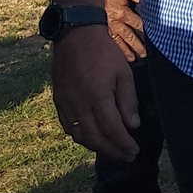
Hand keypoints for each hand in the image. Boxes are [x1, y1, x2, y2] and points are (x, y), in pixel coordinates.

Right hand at [51, 26, 138, 160]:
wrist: (76, 35)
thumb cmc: (104, 52)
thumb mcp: (124, 74)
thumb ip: (128, 102)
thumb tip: (133, 126)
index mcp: (97, 97)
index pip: (112, 129)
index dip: (123, 144)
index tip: (134, 151)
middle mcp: (79, 104)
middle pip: (95, 138)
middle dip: (112, 150)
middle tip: (126, 157)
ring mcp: (65, 103)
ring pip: (79, 135)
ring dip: (96, 147)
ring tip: (112, 151)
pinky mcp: (58, 100)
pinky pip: (68, 126)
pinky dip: (80, 137)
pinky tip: (91, 140)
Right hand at [104, 0, 146, 61]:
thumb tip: (150, 0)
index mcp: (121, 13)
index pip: (138, 24)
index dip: (147, 30)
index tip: (156, 36)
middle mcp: (115, 22)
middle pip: (129, 36)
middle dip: (137, 45)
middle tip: (145, 54)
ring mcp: (109, 27)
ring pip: (119, 41)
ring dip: (127, 51)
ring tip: (134, 59)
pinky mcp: (104, 28)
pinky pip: (112, 40)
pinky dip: (118, 48)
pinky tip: (121, 55)